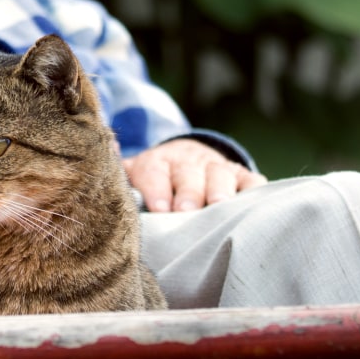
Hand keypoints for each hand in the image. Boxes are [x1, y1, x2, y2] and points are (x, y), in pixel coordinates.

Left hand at [122, 139, 266, 211]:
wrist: (184, 160)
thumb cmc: (154, 180)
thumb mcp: (132, 175)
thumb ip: (119, 172)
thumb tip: (106, 149)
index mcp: (156, 163)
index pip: (155, 173)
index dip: (157, 189)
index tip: (159, 208)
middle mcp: (186, 161)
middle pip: (188, 174)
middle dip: (188, 192)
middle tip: (186, 209)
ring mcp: (215, 166)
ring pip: (219, 175)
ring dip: (220, 190)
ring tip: (219, 206)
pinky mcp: (240, 175)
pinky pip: (250, 181)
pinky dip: (253, 190)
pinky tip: (253, 202)